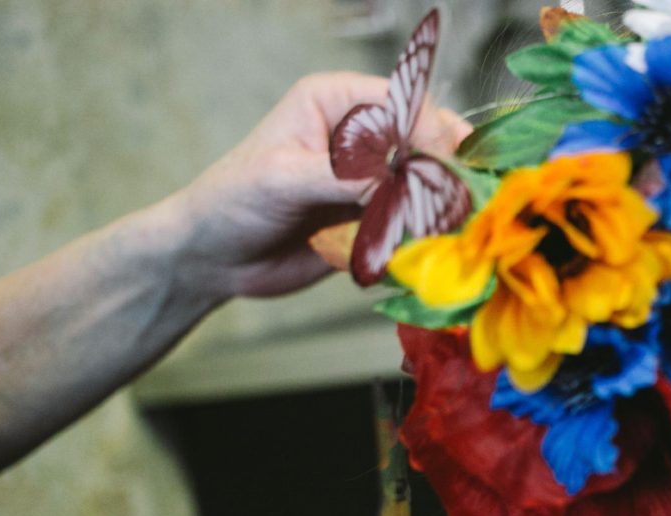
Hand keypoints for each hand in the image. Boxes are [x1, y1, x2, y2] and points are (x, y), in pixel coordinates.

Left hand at [165, 72, 471, 302]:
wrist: (212, 259)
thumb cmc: (232, 201)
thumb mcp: (284, 178)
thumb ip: (344, 177)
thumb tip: (401, 182)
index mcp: (337, 101)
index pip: (405, 103)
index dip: (430, 133)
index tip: (442, 169)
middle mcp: (361, 136)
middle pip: (427, 143)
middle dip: (444, 171)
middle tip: (458, 202)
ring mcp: (372, 179)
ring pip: (427, 185)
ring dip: (440, 207)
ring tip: (449, 229)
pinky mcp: (375, 219)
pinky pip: (414, 222)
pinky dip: (425, 235)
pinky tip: (432, 247)